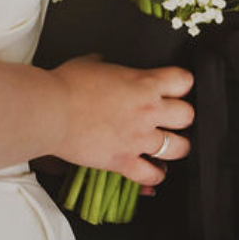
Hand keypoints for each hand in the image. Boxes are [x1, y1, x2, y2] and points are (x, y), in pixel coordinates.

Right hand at [49, 56, 194, 185]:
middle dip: (181, 117)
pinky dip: (154, 176)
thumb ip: (104, 65)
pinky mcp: (124, 161)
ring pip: (179, 148)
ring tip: (168, 147)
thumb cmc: (66, 86)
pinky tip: (153, 173)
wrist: (50, 110)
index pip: (183, 81)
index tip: (176, 89)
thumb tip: (100, 63)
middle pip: (187, 116)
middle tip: (171, 119)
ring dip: (175, 148)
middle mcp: (147, 111)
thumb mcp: (89, 63)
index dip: (182, 84)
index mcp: (143, 83)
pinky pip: (151, 175)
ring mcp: (138, 138)